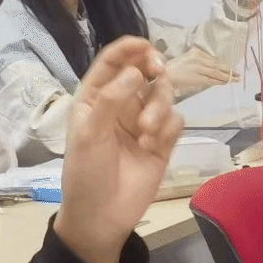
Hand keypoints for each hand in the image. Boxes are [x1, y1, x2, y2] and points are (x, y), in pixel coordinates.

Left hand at [57, 36, 182, 262]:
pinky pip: (176, 120)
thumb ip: (111, 98)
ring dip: (159, 106)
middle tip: (157, 73)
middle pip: (145, 72)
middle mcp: (121, 105)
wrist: (102, 217)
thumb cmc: (86, 173)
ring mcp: (144, 123)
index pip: (112, 63)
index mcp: (95, 98)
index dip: (129, 49)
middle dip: (153, 70)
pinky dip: (168, 128)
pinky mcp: (163, 142)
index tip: (145, 45)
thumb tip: (136, 71)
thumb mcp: (89, 133)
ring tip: (147, 131)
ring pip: (164, 95)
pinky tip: (153, 146)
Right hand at [163, 48, 237, 99]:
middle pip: (217, 65)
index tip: (231, 68)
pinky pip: (211, 80)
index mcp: (197, 52)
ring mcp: (199, 68)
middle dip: (229, 70)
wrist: (165, 74)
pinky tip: (225, 83)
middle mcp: (199, 59)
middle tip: (238, 74)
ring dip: (227, 77)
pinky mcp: (198, 78)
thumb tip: (212, 66)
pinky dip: (219, 81)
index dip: (224, 64)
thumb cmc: (175, 68)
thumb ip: (199, 60)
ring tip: (235, 79)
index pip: (214, 59)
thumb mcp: (187, 58)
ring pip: (216, 73)